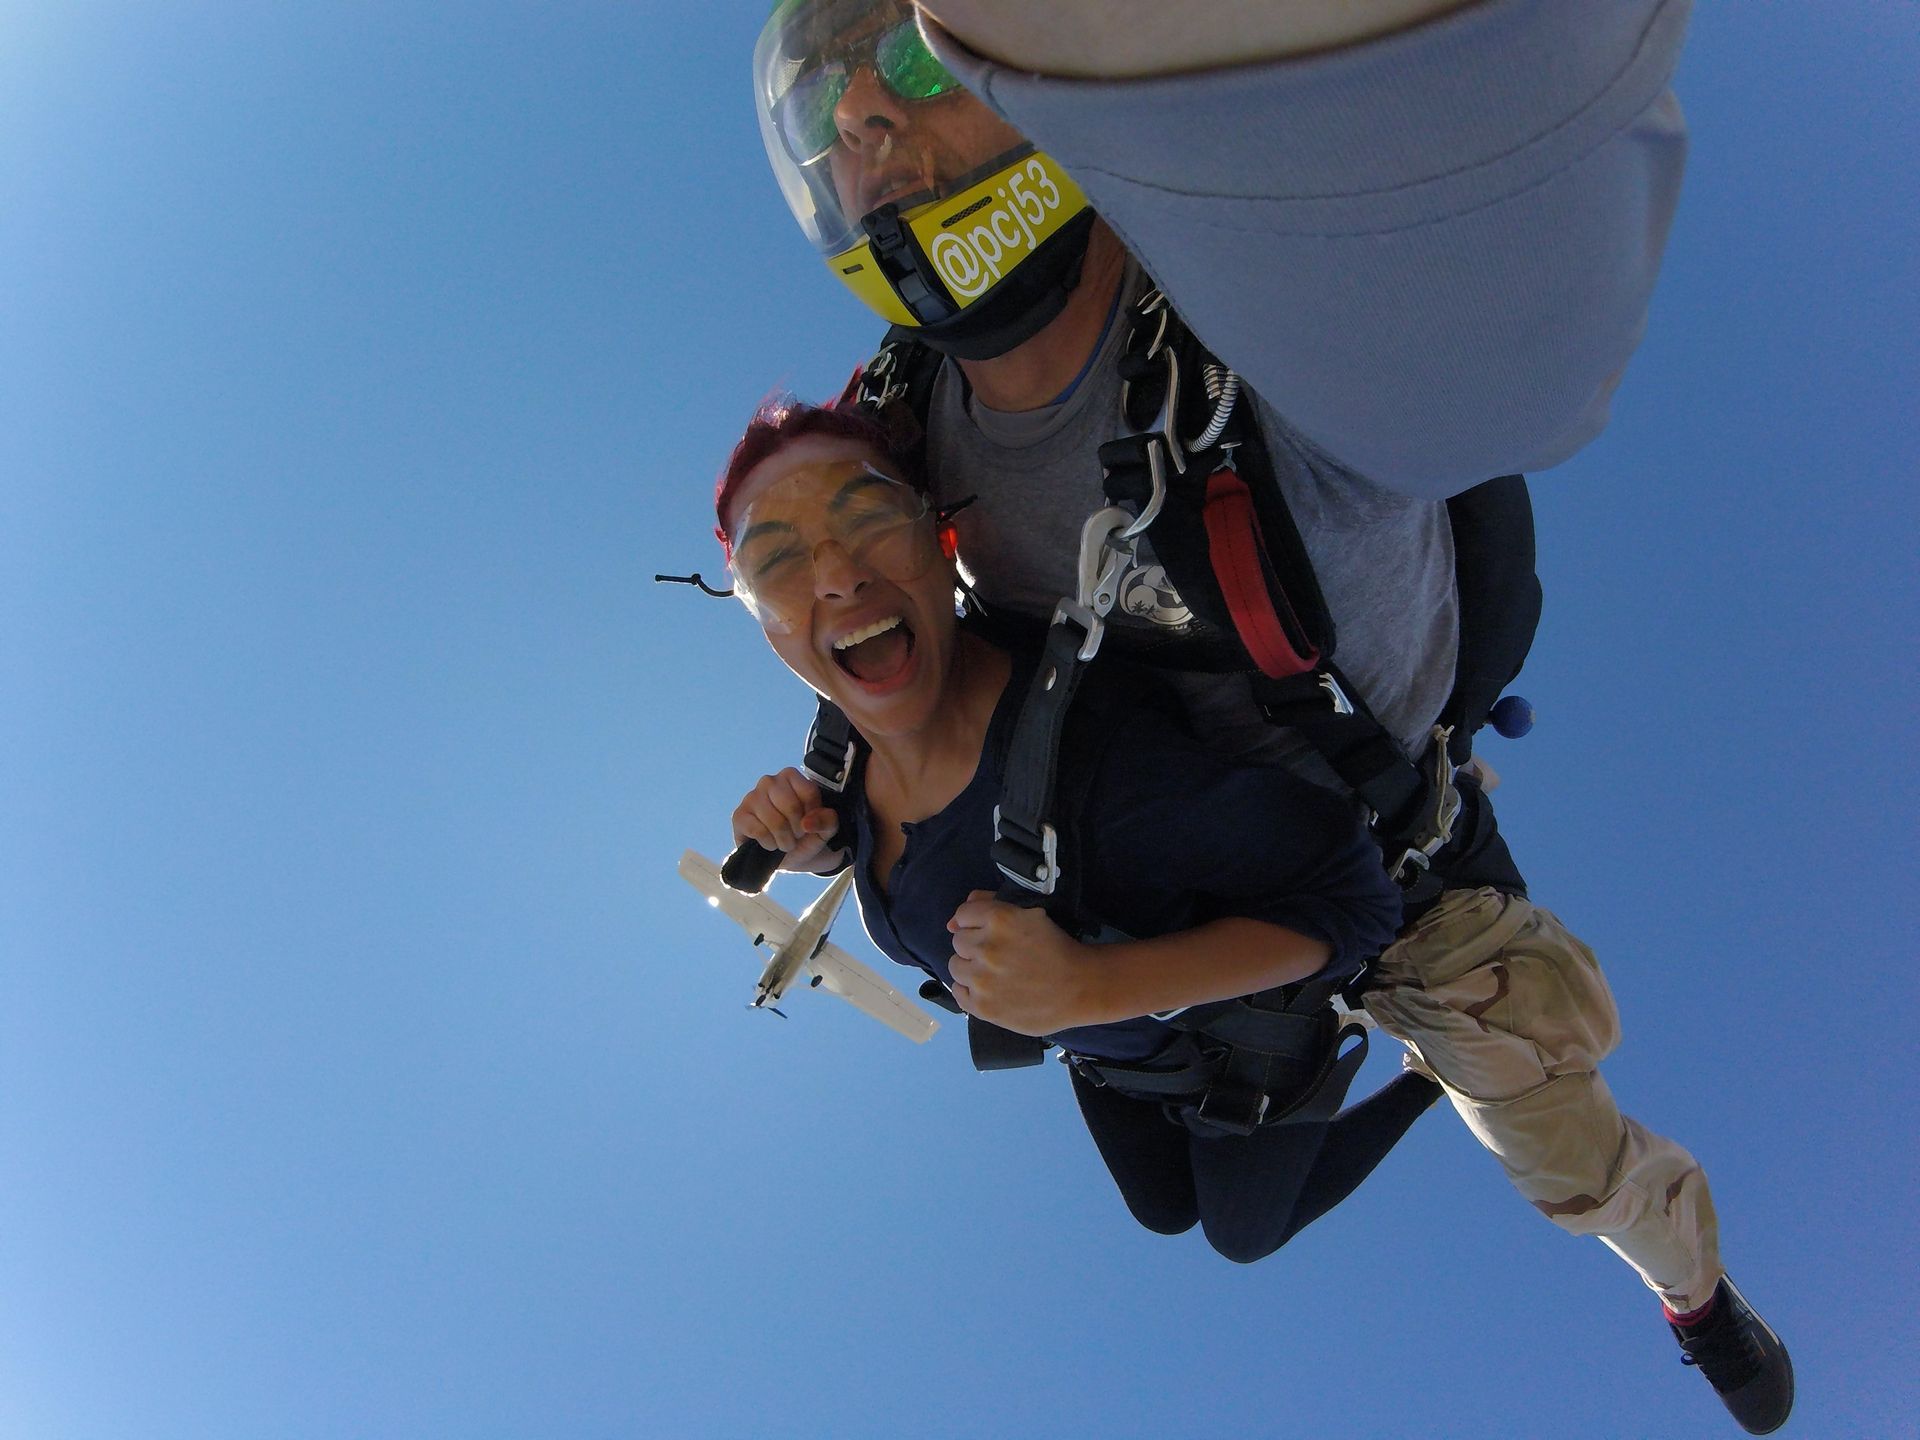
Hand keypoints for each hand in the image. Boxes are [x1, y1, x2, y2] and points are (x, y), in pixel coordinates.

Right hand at [730, 769, 844, 874]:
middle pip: (791, 807)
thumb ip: (827, 821)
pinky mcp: (739, 815)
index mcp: (791, 776)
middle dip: (798, 830)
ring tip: (785, 842)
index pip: (809, 793)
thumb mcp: (826, 829)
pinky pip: (758, 831)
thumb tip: (807, 822)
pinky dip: (769, 844)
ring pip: (775, 822)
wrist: (788, 856)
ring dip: (784, 841)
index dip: (814, 815)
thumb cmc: (807, 835)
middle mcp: (769, 781)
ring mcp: (752, 797)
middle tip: (796, 836)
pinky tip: (770, 844)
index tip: (811, 824)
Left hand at [946, 890, 1101, 1034]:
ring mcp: (982, 979)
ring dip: (971, 968)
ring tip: (995, 974)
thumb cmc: (1056, 947)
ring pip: (955, 966)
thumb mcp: (1028, 913)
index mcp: (1000, 918)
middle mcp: (986, 947)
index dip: (976, 923)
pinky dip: (970, 990)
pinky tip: (990, 990)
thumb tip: (952, 922)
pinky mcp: (982, 1006)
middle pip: (959, 941)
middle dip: (976, 945)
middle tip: (1000, 955)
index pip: (963, 914)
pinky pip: (958, 992)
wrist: (1080, 987)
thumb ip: (989, 905)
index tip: (992, 933)